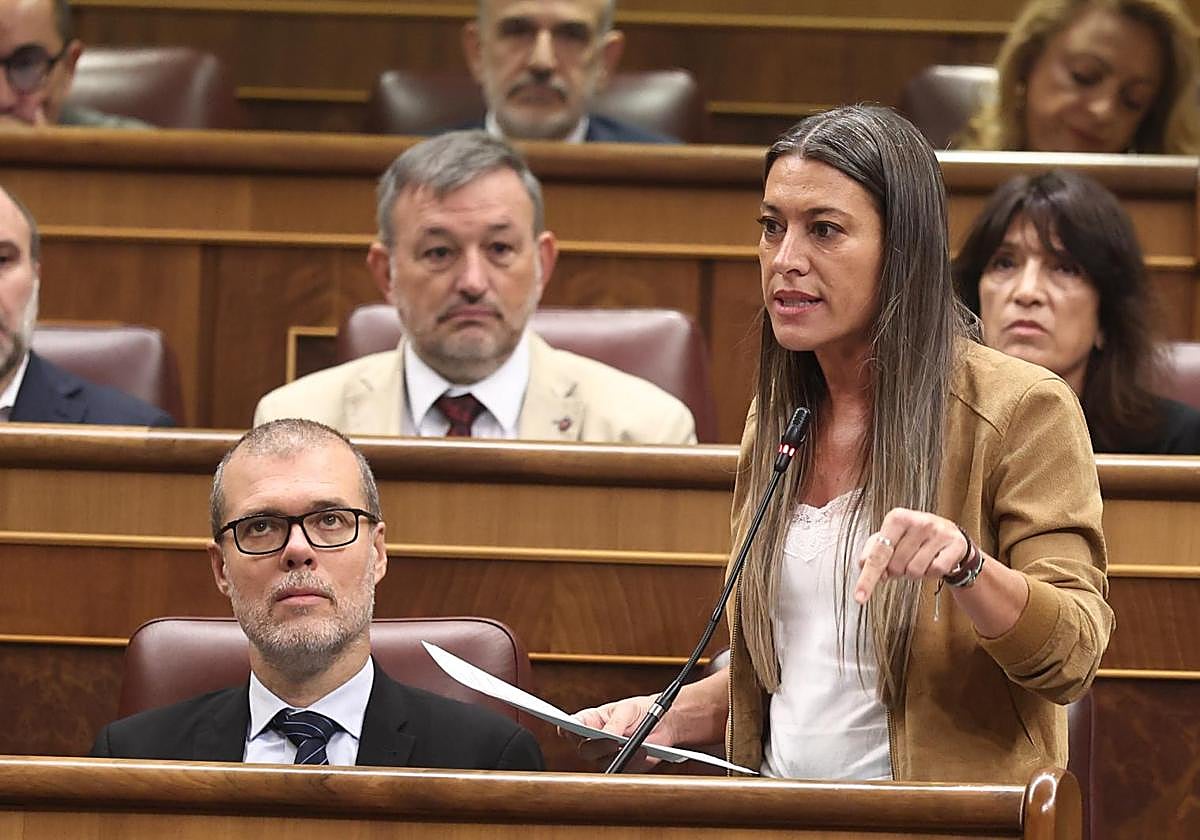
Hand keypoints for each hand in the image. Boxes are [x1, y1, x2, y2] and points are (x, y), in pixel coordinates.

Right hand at [570, 695, 664, 771]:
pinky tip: (643, 752)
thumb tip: (607, 735)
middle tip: (613, 742)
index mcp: (588, 722)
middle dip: (598, 746)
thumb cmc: (638, 711)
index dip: (565, 729)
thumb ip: (615, 722)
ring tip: (638, 746)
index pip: (569, 728)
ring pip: (602, 763)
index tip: (569, 728)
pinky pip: (622, 769)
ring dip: (619, 755)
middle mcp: (592, 742)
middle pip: (584, 750)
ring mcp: (605, 757)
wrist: (662, 723)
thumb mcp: (626, 710)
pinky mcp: (621, 767)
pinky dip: (633, 761)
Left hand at [854, 507, 968, 603]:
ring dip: (915, 572)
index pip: (878, 554)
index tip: (859, 597)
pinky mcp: (955, 544)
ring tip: (921, 558)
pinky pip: (935, 572)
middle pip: (896, 566)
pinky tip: (935, 560)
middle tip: (907, 558)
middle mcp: (918, 521)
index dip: (867, 578)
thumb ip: (872, 552)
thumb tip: (864, 565)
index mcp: (897, 517)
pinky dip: (932, 573)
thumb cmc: (913, 538)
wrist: (949, 535)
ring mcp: (939, 531)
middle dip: (898, 570)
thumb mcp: (890, 539)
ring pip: (915, 571)